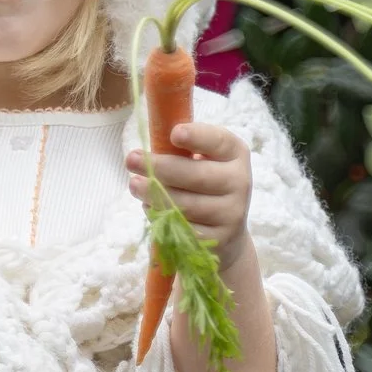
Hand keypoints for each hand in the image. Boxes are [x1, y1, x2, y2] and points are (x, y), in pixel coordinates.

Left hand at [125, 121, 253, 274]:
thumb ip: (181, 149)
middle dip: (160, 168)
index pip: (219, 141)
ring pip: (186, 205)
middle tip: (131, 160)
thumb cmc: (204, 183)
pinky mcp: (219, 239)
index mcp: (235, 153)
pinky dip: (162, 217)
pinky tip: (150, 208)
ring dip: (154, 194)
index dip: (198, 136)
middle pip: (196, 175)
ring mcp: (232, 213)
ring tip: (135, 185)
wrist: (226, 229)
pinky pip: (183, 228)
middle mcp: (240, 182)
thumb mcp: (202, 160)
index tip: (174, 133)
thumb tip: (148, 140)